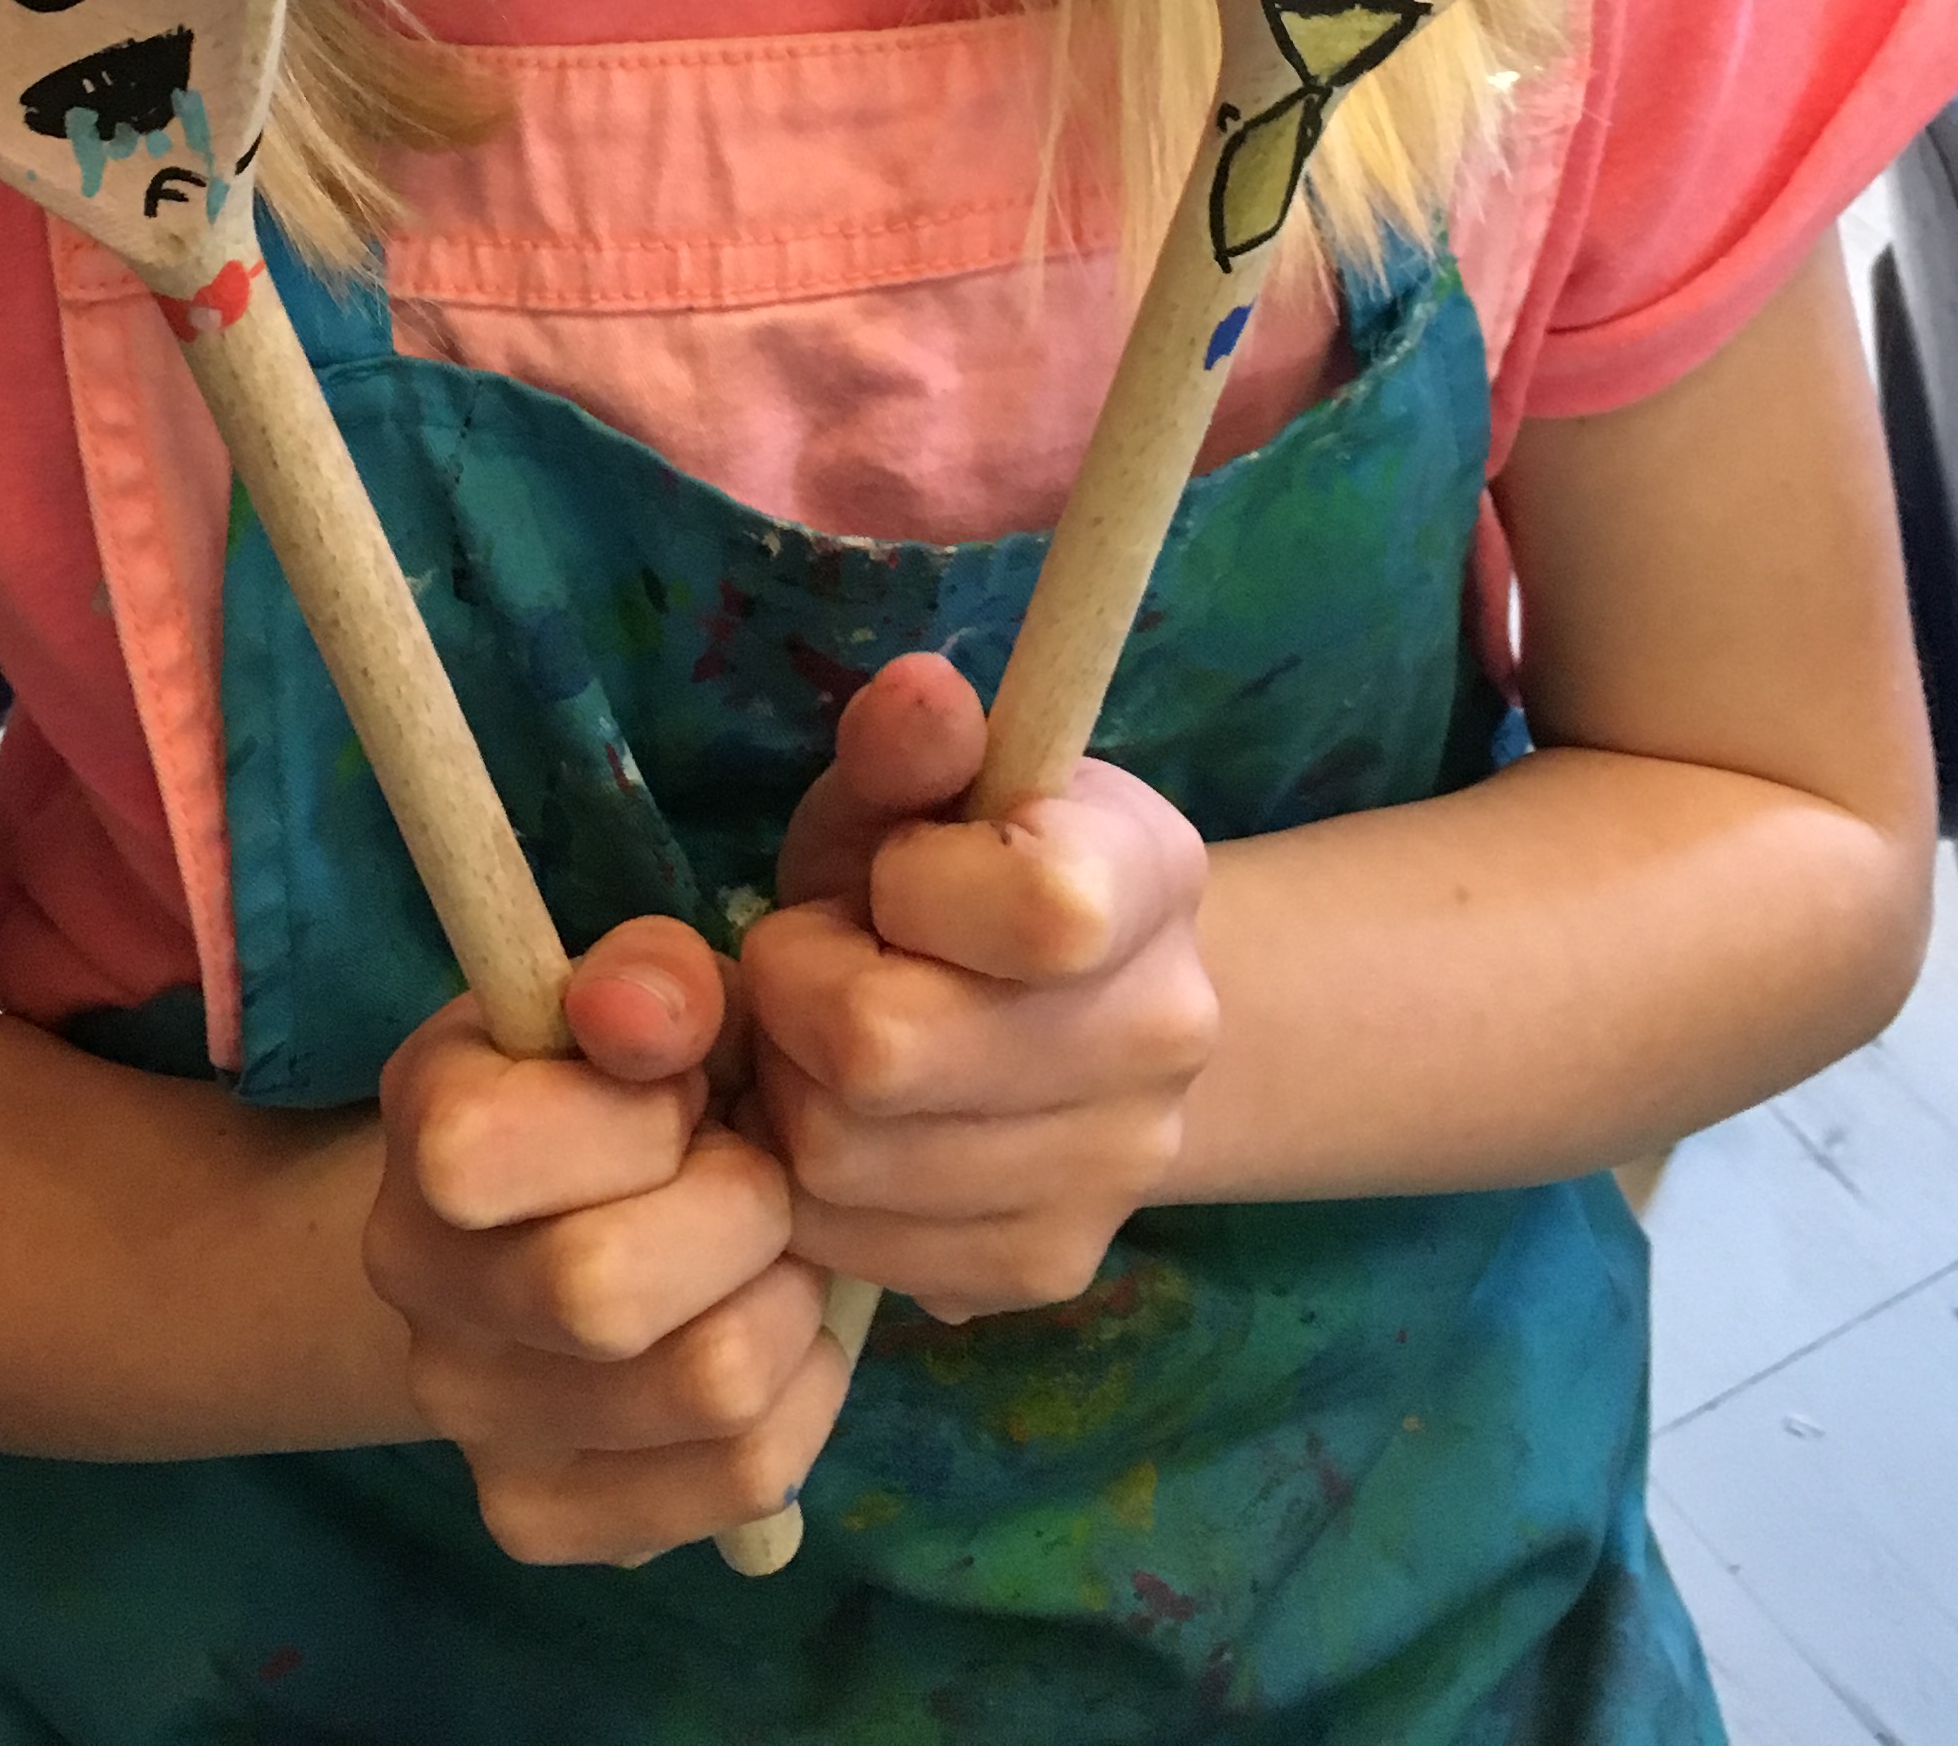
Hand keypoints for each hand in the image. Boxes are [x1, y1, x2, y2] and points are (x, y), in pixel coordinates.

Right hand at [362, 917, 853, 1563]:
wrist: (561, 1216)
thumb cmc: (629, 1083)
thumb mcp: (646, 997)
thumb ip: (655, 980)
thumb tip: (652, 1020)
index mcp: (423, 1131)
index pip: (481, 1156)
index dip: (639, 1116)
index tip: (685, 1092)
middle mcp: (417, 1289)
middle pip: (604, 1297)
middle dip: (742, 1213)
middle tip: (755, 1178)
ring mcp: (471, 1422)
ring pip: (706, 1392)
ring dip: (785, 1300)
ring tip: (765, 1253)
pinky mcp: (546, 1518)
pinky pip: (746, 1479)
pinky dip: (803, 1392)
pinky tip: (764, 1327)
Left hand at [742, 653, 1217, 1319]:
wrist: (1055, 1006)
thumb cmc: (951, 863)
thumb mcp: (915, 785)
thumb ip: (904, 742)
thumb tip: (918, 692)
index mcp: (1151, 876)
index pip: (1040, 909)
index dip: (912, 887)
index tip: (896, 876)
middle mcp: (1165, 1034)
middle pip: (886, 1051)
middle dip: (799, 992)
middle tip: (814, 962)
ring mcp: (1119, 1169)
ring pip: (844, 1162)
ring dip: (792, 1091)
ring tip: (826, 1041)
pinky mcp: (1049, 1265)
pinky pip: (852, 1249)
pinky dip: (815, 1190)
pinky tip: (852, 1123)